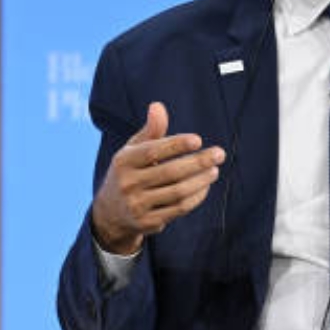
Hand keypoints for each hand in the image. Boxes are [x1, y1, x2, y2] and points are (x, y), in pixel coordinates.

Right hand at [90, 102, 225, 254]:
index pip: (152, 151)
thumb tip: (158, 106)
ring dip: (201, 180)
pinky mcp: (148, 223)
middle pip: (170, 172)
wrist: (111, 212)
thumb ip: (150, 130)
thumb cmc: (130, 171)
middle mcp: (128, 184)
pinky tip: (206, 186)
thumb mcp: (133, 150)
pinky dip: (196, 197)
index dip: (176, 145)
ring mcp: (137, 205)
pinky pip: (179, 209)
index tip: (198, 140)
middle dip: (198, 162)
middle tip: (219, 154)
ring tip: (215, 169)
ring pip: (177, 192)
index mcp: (123, 161)